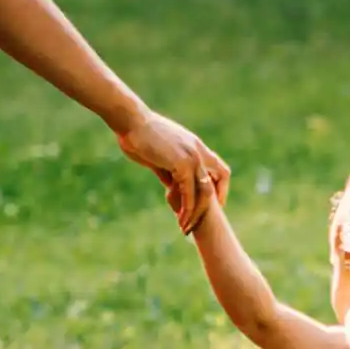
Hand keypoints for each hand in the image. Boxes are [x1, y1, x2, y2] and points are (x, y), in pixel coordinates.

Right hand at [116, 109, 229, 234]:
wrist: (130, 120)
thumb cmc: (138, 135)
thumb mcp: (159, 156)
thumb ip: (169, 171)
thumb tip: (171, 186)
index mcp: (195, 146)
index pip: (219, 168)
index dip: (219, 187)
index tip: (211, 204)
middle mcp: (198, 151)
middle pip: (218, 181)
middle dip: (211, 205)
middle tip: (199, 221)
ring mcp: (192, 157)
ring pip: (205, 191)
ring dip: (197, 212)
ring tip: (185, 227)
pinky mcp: (182, 163)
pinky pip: (189, 192)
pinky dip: (186, 208)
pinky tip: (179, 218)